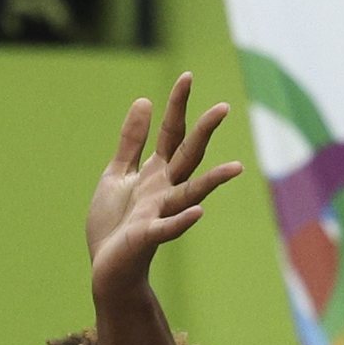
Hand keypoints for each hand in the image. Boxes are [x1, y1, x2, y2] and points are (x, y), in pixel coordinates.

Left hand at [86, 72, 242, 299]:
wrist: (107, 269)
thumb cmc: (114, 224)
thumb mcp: (117, 175)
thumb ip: (131, 142)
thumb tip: (145, 101)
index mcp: (155, 173)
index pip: (171, 133)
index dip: (177, 105)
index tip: (187, 76)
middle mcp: (164, 190)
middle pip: (187, 156)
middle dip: (203, 134)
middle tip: (223, 107)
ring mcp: (159, 213)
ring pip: (190, 193)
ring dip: (212, 181)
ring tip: (235, 168)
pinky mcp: (148, 237)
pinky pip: (168, 228)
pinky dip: (182, 221)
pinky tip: (199, 213)